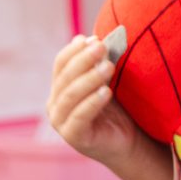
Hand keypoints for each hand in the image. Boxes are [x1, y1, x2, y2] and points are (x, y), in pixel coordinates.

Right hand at [46, 35, 139, 167]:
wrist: (126, 141)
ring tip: (109, 67)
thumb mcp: (104, 82)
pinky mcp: (74, 137)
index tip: (93, 38)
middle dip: (84, 60)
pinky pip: (80, 116)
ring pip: (71, 95)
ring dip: (90, 78)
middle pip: (65, 78)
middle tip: (102, 47)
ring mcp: (61, 123)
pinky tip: (106, 91)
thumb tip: (90, 38)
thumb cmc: (114, 109)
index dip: (75, 50)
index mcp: (58, 88)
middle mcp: (54, 105)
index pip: (60, 64)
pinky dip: (92, 102)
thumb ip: (96, 63)